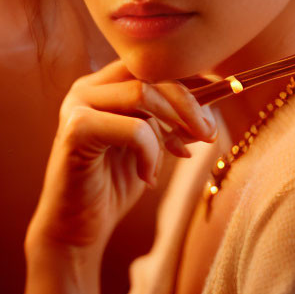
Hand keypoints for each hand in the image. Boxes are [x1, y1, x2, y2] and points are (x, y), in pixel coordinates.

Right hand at [24, 59, 217, 259]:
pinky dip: (151, 152)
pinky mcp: (75, 130)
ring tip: (180, 154)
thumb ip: (173, 118)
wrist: (79, 229)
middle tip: (209, 132)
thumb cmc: (115, 184)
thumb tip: (215, 95)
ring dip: (174, 124)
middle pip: (150, 73)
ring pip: (143, 93)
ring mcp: (77, 105)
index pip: (152, 64)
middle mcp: (88, 87)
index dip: (189, 77)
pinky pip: (133, 128)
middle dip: (189, 101)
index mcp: (104, 84)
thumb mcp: (153, 142)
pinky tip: (148, 175)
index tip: (219, 97)